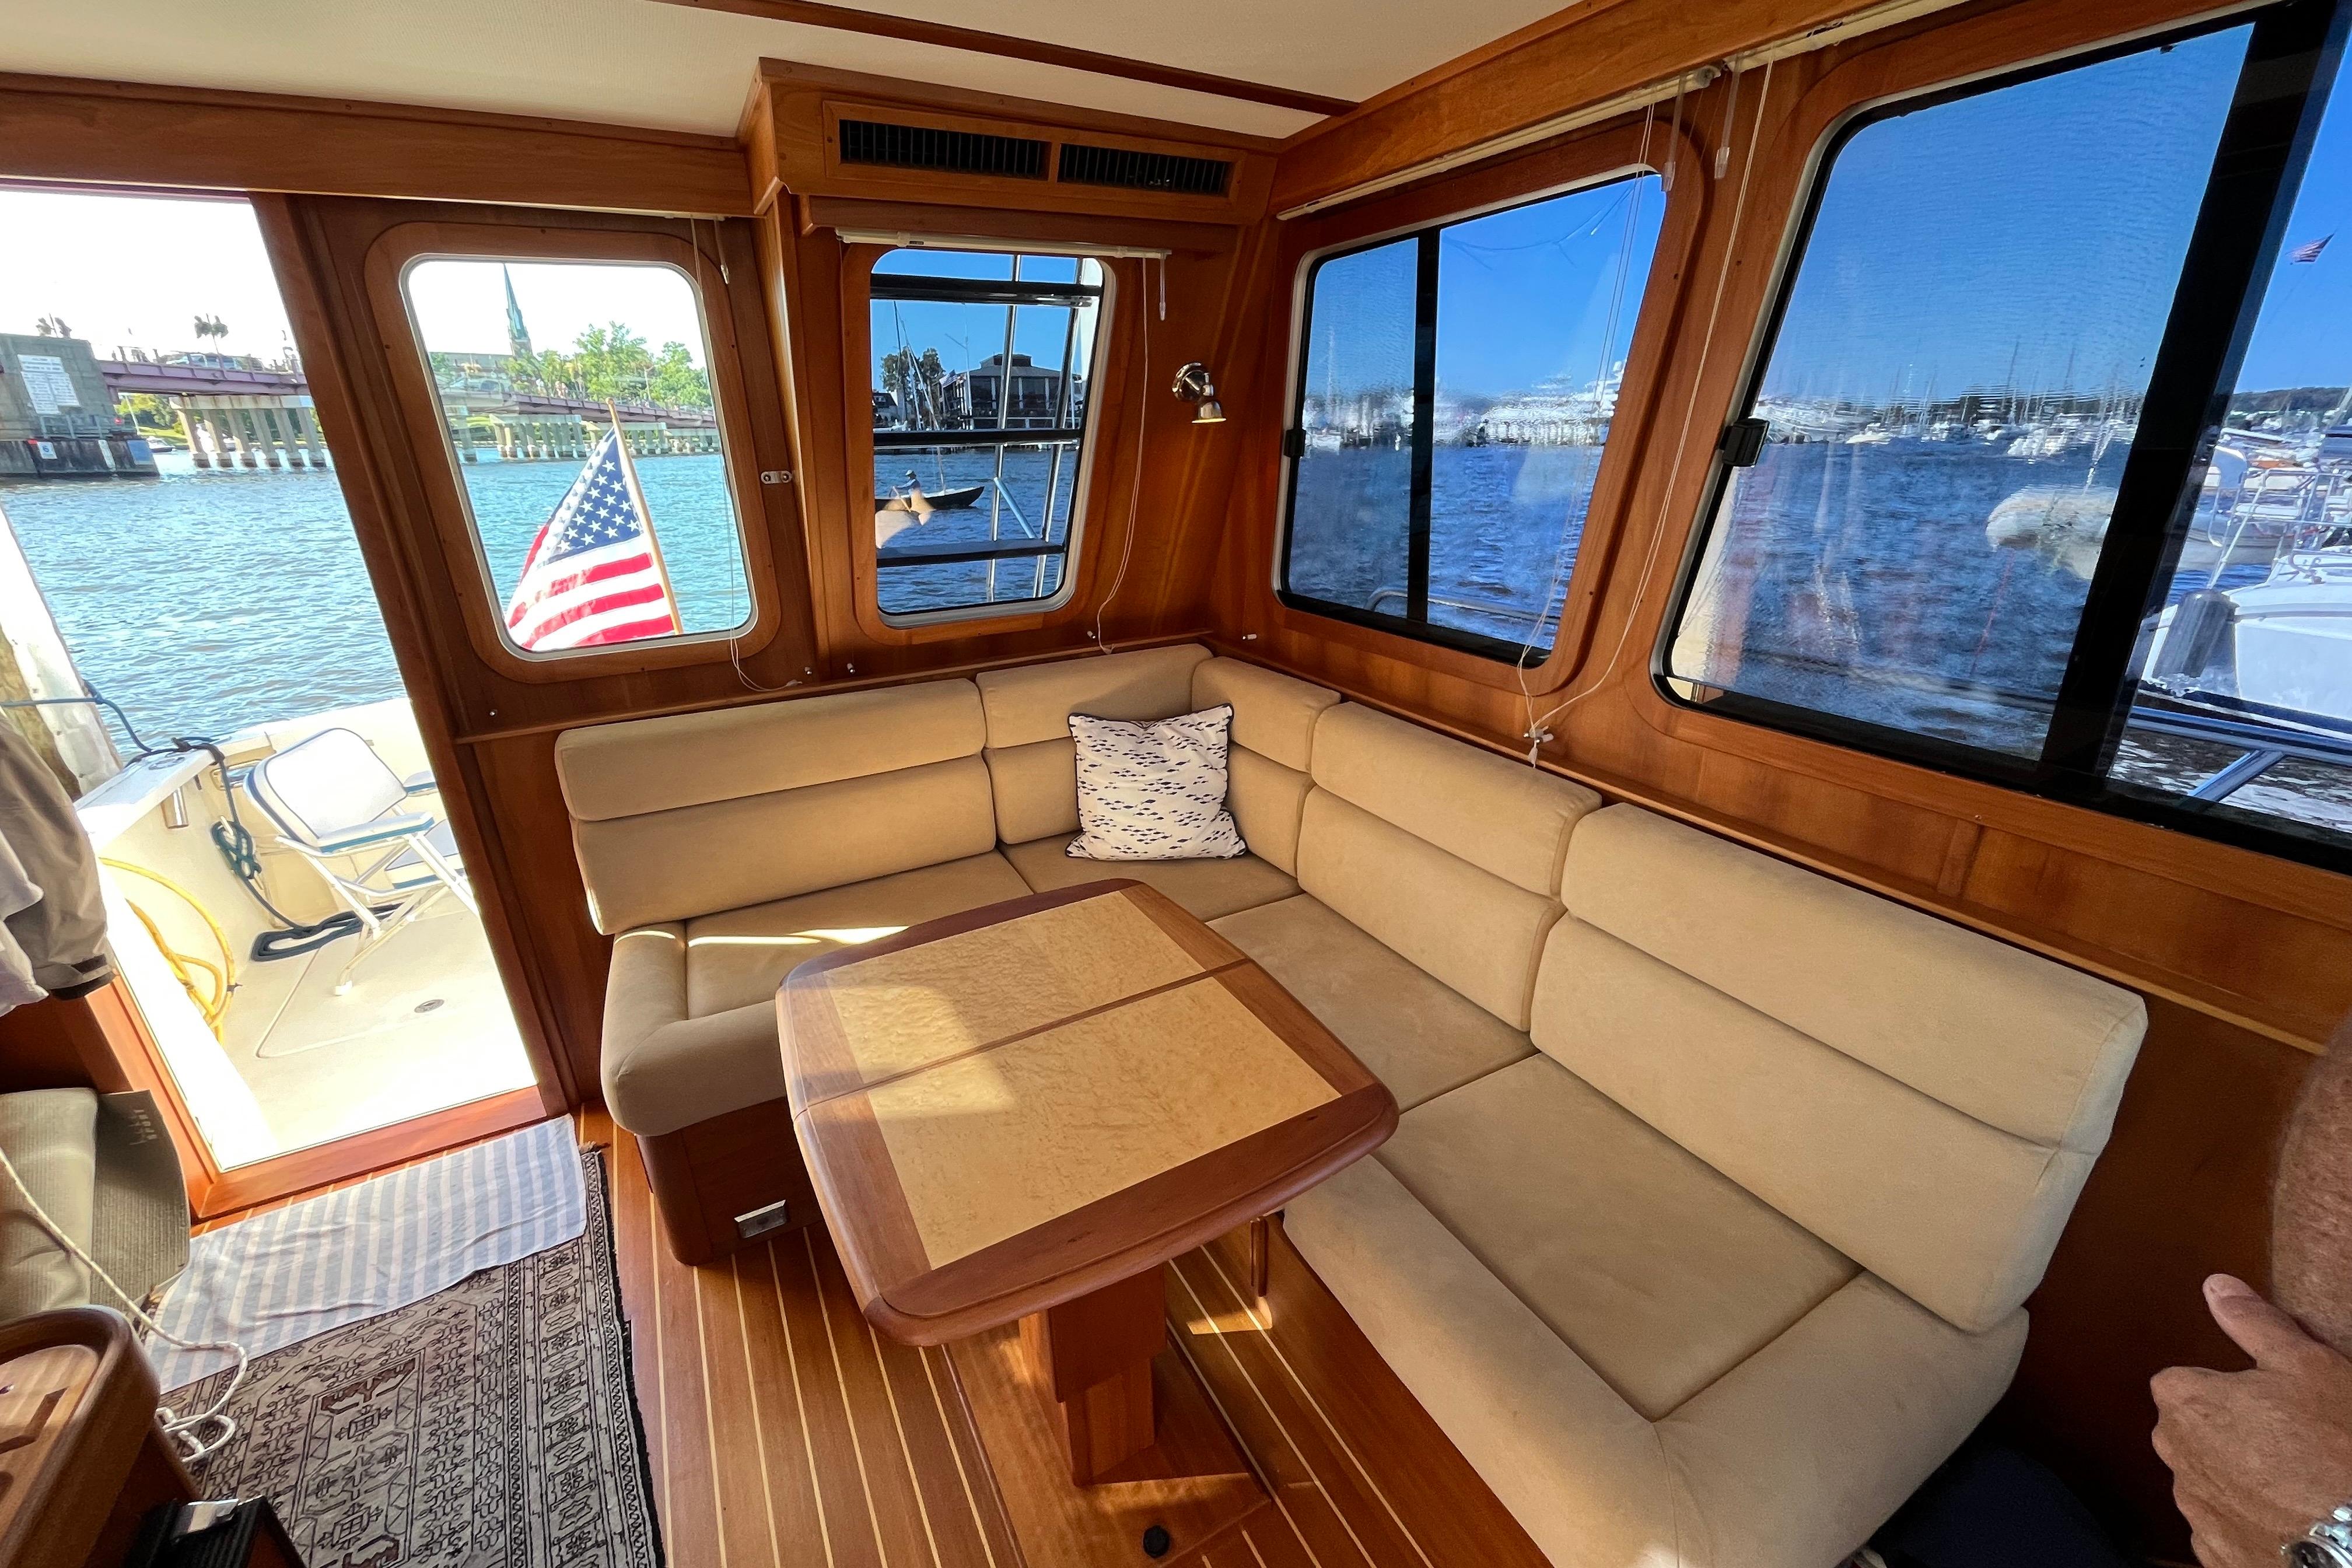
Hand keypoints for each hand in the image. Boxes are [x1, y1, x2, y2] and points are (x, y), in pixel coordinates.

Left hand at [2152, 1275, 2351, 1566]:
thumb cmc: (2334, 1443)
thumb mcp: (2305, 1364)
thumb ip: (2254, 1323)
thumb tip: (2217, 1286)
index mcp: (2184, 1403)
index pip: (2182, 1383)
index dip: (2225, 1390)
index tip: (2265, 1400)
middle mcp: (2175, 1457)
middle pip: (2190, 1433)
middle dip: (2228, 1433)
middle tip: (2289, 1441)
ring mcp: (2195, 1511)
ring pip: (2207, 1481)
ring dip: (2238, 1480)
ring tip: (2296, 1483)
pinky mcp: (2216, 1554)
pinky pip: (2224, 1528)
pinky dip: (2248, 1523)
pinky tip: (2287, 1520)